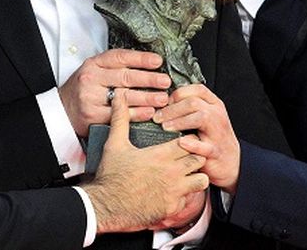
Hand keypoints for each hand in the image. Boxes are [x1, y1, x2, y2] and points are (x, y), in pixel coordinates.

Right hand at [59, 49, 170, 136]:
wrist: (61, 109)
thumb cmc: (84, 89)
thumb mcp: (95, 70)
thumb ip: (116, 67)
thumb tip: (148, 65)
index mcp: (94, 63)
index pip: (120, 57)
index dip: (141, 58)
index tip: (158, 61)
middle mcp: (91, 78)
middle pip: (125, 77)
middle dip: (149, 79)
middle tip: (165, 81)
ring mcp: (90, 97)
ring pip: (123, 97)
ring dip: (146, 98)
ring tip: (162, 98)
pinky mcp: (92, 116)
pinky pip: (118, 115)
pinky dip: (136, 114)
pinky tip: (148, 112)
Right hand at [82, 90, 208, 232]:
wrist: (106, 206)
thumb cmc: (111, 175)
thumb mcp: (115, 144)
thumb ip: (121, 119)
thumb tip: (119, 98)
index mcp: (160, 155)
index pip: (190, 142)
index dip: (190, 140)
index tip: (184, 141)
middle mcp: (171, 172)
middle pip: (199, 160)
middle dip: (196, 156)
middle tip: (187, 157)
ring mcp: (173, 191)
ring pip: (201, 180)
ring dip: (195, 176)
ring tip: (186, 174)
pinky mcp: (171, 208)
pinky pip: (189, 200)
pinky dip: (184, 195)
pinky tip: (173, 192)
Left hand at [153, 84, 239, 192]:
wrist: (230, 163)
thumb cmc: (212, 138)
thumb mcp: (203, 118)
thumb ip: (188, 108)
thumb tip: (163, 101)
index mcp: (214, 104)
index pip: (196, 89)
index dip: (177, 93)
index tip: (163, 103)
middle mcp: (217, 115)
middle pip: (194, 102)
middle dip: (172, 109)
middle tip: (157, 117)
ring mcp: (218, 133)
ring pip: (201, 117)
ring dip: (180, 121)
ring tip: (165, 127)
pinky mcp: (216, 152)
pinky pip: (205, 146)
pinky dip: (193, 144)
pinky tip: (181, 142)